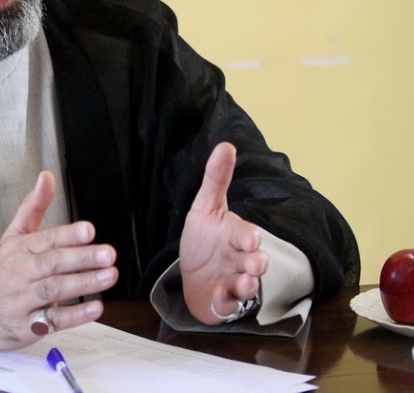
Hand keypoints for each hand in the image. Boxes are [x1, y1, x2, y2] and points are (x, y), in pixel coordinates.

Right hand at [0, 171, 117, 348]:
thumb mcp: (13, 235)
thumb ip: (33, 206)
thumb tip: (47, 176)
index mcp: (21, 248)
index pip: (46, 239)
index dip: (68, 234)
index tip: (88, 230)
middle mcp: (22, 272)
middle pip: (52, 263)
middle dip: (81, 258)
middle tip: (107, 254)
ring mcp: (23, 299)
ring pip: (54, 289)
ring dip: (83, 283)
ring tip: (108, 276)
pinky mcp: (27, 325)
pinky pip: (52, 320)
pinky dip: (74, 315)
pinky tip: (95, 307)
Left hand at [180, 142, 268, 323]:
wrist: (193, 274)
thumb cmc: (204, 239)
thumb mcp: (205, 208)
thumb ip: (216, 179)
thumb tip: (225, 145)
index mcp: (236, 236)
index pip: (247, 235)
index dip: (248, 237)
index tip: (249, 239)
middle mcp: (240, 260)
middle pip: (255, 262)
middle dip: (257, 263)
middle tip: (255, 263)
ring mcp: (233, 282)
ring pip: (247, 286)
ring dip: (246, 285)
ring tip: (242, 283)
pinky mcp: (223, 302)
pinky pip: (227, 305)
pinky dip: (224, 302)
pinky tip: (219, 297)